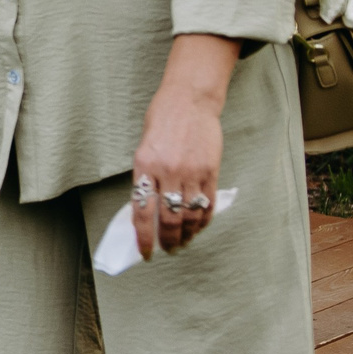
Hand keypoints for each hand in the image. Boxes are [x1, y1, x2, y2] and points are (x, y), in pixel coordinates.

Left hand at [129, 66, 229, 259]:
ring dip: (186, 234)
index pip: (142, 212)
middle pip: (168, 219)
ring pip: (190, 216)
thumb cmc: (162, 121)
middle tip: (168, 249)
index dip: (144, 238)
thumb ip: (145, 177)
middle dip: (167, 240)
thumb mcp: (144, 148)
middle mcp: (167, 172)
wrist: (189, 100)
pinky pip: (208, 204)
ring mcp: (191, 172)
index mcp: (144, 166)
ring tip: (183, 242)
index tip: (146, 253)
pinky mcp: (211, 170)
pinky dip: (203, 220)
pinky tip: (198, 227)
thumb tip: (145, 210)